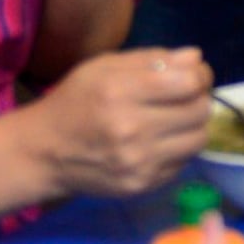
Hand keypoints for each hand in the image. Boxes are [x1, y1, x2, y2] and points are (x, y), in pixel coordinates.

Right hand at [29, 42, 213, 196]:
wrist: (44, 152)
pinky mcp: (142, 185)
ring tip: (175, 119)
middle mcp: (131, 129)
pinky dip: (179, 148)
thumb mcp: (102, 67)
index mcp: (119, 91)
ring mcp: (138, 162)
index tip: (193, 74)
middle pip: (199, 110)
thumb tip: (195, 58)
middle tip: (185, 96)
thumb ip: (150, 59)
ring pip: (198, 139)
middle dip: (199, 98)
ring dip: (194, 125)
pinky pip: (183, 162)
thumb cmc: (75, 101)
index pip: (188, 82)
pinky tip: (159, 141)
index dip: (199, 75)